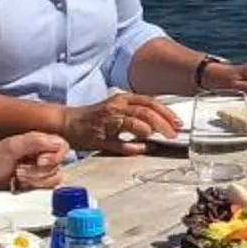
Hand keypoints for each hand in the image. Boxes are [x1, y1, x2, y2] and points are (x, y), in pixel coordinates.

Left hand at [0, 131, 69, 196]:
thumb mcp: (10, 146)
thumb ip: (34, 141)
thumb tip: (57, 144)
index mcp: (38, 144)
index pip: (62, 147)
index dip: (54, 156)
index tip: (39, 161)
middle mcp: (40, 158)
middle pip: (57, 168)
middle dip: (37, 173)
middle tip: (18, 171)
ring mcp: (37, 176)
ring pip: (52, 182)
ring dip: (33, 183)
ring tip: (16, 180)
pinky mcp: (32, 192)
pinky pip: (44, 194)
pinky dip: (31, 193)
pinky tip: (18, 190)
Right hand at [65, 89, 180, 154]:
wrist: (68, 123)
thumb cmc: (95, 118)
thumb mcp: (118, 109)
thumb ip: (137, 115)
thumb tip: (160, 124)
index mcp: (122, 99)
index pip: (149, 101)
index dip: (166, 111)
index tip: (178, 122)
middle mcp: (116, 107)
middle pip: (145, 111)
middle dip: (163, 122)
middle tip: (174, 132)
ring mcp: (108, 121)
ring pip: (134, 122)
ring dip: (150, 130)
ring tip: (161, 137)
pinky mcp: (101, 138)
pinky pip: (121, 143)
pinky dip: (135, 146)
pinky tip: (145, 148)